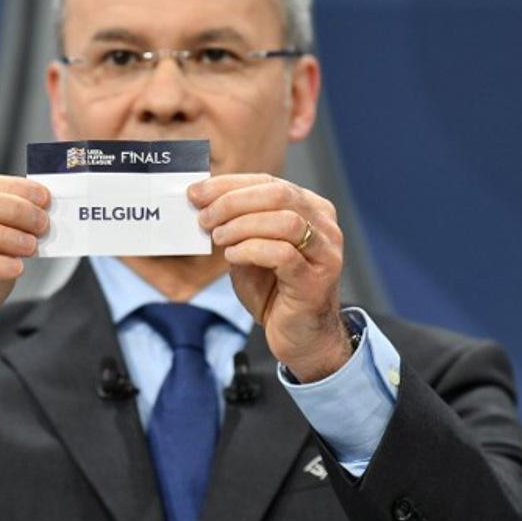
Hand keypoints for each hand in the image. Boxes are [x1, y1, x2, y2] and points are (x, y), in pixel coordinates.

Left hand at [189, 174, 349, 382]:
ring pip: (284, 220)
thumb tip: (203, 204)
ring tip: (218, 238)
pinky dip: (251, 249)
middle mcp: (324, 226)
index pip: (269, 182)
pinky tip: (233, 256)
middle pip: (278, 194)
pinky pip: (282, 253)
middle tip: (204, 218)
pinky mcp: (316, 280)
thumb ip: (237, 226)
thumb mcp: (251, 250)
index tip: (197, 193)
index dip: (229, 184)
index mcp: (310, 210)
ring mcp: (324, 253)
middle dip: (233, 202)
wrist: (299, 338)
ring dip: (241, 226)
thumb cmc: (276, 293)